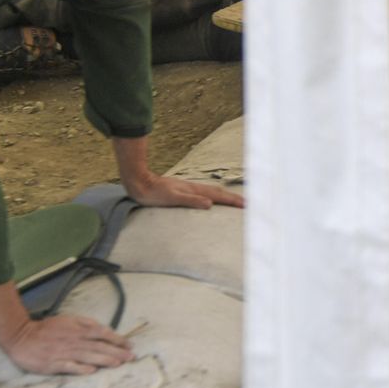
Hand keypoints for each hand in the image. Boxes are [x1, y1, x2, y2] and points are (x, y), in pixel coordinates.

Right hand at [0, 314, 133, 375]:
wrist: (20, 337)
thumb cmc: (46, 329)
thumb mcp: (67, 319)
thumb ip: (85, 323)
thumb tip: (103, 329)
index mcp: (77, 330)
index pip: (101, 333)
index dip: (117, 339)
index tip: (129, 345)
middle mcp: (73, 341)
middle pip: (98, 346)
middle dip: (116, 352)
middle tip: (131, 357)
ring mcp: (64, 352)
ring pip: (87, 356)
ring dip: (104, 360)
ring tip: (118, 364)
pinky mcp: (53, 363)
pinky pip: (69, 366)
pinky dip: (80, 368)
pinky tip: (91, 371)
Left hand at [123, 171, 243, 209]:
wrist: (140, 183)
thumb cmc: (154, 193)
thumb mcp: (172, 198)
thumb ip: (191, 200)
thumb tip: (210, 203)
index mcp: (195, 190)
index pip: (218, 196)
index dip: (233, 201)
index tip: (247, 205)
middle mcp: (195, 188)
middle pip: (219, 193)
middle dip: (234, 198)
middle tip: (248, 204)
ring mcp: (190, 188)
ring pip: (213, 192)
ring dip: (226, 197)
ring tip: (236, 201)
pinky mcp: (184, 190)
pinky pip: (206, 194)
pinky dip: (215, 196)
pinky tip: (214, 199)